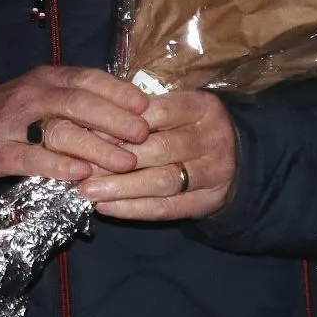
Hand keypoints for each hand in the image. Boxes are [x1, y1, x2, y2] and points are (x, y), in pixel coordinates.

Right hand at [0, 66, 152, 182]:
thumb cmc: (17, 116)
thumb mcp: (47, 98)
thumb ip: (82, 101)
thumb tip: (135, 111)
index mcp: (48, 79)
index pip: (87, 78)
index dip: (118, 91)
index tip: (146, 107)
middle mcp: (31, 95)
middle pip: (76, 102)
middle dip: (113, 118)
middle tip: (142, 134)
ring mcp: (13, 123)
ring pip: (57, 129)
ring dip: (94, 146)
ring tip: (124, 162)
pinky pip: (31, 158)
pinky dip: (57, 166)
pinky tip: (81, 174)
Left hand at [78, 88, 238, 220]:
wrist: (236, 160)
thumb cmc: (187, 128)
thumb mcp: (173, 109)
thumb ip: (140, 113)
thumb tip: (89, 125)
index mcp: (202, 107)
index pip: (157, 112)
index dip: (120, 124)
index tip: (86, 132)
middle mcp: (213, 138)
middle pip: (159, 149)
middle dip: (114, 159)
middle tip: (80, 166)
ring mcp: (215, 172)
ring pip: (162, 181)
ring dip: (120, 188)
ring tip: (87, 191)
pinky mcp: (208, 201)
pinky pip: (166, 208)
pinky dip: (132, 209)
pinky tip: (105, 207)